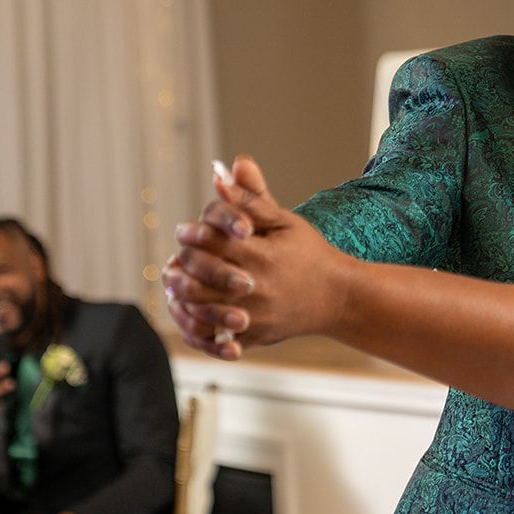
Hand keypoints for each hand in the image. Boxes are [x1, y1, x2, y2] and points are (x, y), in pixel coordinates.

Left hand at [164, 155, 348, 359]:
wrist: (338, 297)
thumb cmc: (308, 253)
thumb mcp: (284, 221)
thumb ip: (250, 198)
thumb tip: (221, 173)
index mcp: (263, 255)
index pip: (212, 242)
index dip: (192, 234)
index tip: (185, 231)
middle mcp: (257, 287)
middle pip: (201, 277)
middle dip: (182, 266)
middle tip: (175, 261)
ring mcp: (255, 315)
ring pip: (201, 310)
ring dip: (182, 297)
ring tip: (176, 285)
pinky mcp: (254, 337)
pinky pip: (215, 339)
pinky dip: (198, 328)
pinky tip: (191, 313)